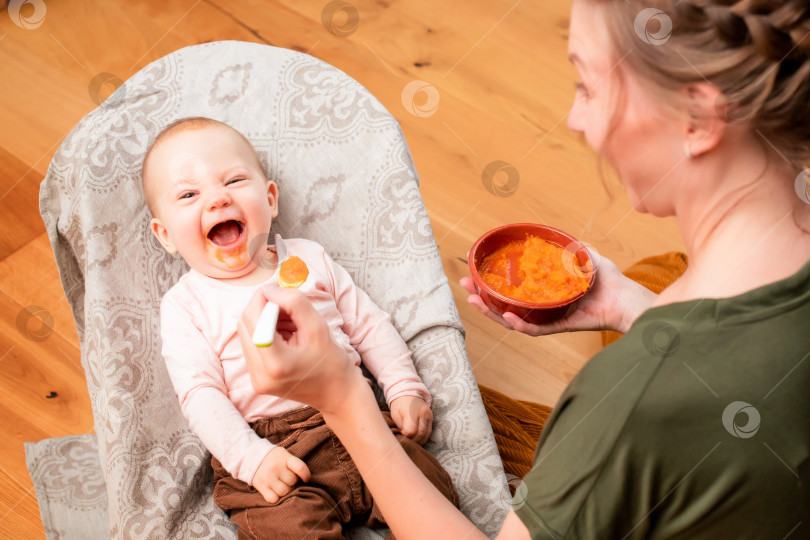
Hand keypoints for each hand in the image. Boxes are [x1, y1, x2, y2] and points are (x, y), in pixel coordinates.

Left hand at [237, 286, 364, 414]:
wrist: (337, 394)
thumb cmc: (332, 363)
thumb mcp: (319, 327)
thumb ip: (295, 303)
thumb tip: (270, 289)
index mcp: (275, 363)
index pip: (253, 317)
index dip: (264, 298)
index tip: (282, 292)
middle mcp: (259, 374)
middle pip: (245, 323)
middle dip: (264, 307)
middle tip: (289, 307)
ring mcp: (256, 379)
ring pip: (246, 332)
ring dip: (265, 319)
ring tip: (291, 324)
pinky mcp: (257, 379)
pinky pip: (252, 345)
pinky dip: (265, 332)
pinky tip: (286, 335)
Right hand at [252, 446, 310, 503]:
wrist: (251, 457)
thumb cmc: (273, 458)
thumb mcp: (284, 455)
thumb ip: (294, 464)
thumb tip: (305, 480)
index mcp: (284, 457)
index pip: (300, 468)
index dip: (306, 475)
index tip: (306, 479)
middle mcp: (275, 467)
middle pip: (292, 482)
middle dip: (292, 482)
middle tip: (287, 478)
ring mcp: (268, 478)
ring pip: (284, 492)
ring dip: (285, 490)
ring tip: (281, 484)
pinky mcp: (261, 487)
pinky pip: (273, 499)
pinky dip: (276, 497)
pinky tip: (275, 491)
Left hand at [390, 395, 432, 444]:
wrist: (408, 392)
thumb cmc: (399, 405)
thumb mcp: (395, 415)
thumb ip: (400, 427)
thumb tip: (404, 437)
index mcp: (411, 412)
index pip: (411, 431)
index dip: (406, 437)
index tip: (401, 436)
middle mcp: (422, 413)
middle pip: (420, 434)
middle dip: (413, 441)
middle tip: (407, 441)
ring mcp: (428, 415)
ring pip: (426, 434)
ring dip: (419, 441)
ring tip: (412, 442)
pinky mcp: (431, 417)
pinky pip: (429, 431)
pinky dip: (423, 437)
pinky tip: (417, 440)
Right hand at [460, 248, 656, 335]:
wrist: (628, 299)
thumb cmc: (610, 280)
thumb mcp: (586, 256)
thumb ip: (572, 247)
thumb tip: (555, 235)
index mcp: (543, 293)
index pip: (511, 289)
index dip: (491, 283)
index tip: (474, 270)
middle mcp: (542, 308)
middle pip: (503, 305)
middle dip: (481, 297)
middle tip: (465, 285)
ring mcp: (548, 319)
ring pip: (512, 319)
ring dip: (491, 312)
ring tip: (474, 300)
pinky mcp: (559, 327)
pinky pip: (534, 330)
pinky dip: (519, 325)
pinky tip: (505, 316)